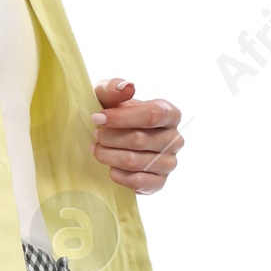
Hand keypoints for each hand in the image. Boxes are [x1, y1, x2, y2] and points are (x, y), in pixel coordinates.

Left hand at [88, 79, 183, 195]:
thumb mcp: (110, 96)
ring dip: (108, 156)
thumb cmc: (116, 114)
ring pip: (134, 162)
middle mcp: (175, 139)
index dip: (121, 118)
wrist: (116, 140)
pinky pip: (137, 181)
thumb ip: (114, 88)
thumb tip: (127, 87)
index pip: (151, 115)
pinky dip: (117, 174)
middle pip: (139, 140)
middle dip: (109, 138)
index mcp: (170, 114)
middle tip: (95, 135)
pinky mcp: (160, 183)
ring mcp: (169, 163)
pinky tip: (109, 167)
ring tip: (96, 149)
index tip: (97, 118)